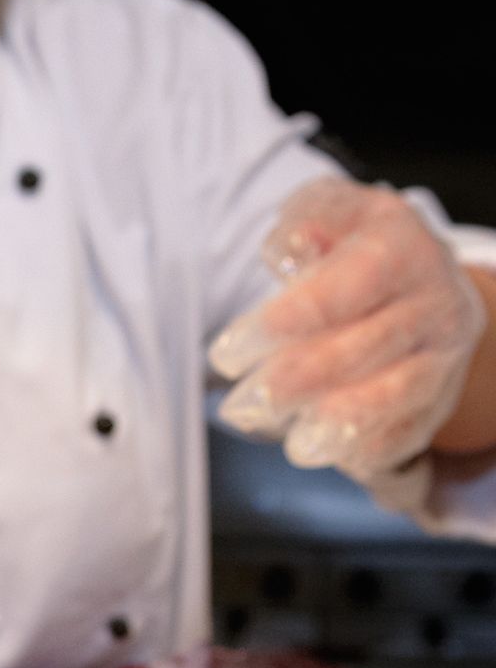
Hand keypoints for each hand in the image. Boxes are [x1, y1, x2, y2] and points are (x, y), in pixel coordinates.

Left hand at [211, 177, 487, 479]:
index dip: (279, 325)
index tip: (225, 354)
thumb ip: (304, 222)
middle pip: (361, 351)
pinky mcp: (437, 399)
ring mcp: (442, 356)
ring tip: (292, 445)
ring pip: (394, 397)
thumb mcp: (326, 211)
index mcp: (401, 251)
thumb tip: (289, 250)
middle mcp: (433, 304)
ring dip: (336, 427)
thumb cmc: (352, 244)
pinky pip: (409, 432)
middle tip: (239, 407)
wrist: (419, 276)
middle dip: (293, 383)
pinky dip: (370, 450)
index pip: (339, 292)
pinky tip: (329, 456)